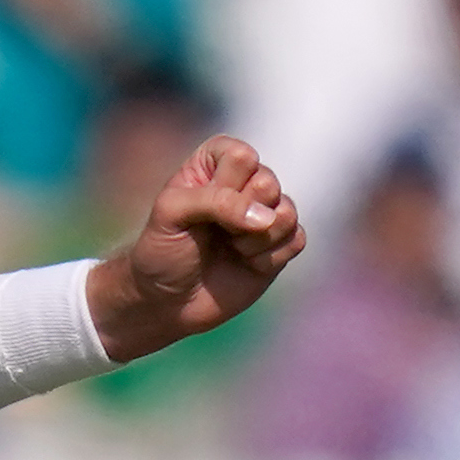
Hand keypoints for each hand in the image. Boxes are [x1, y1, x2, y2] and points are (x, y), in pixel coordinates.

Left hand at [91, 135, 304, 359]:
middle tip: (217, 232)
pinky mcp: (280, 245)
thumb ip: (216, 200)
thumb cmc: (162, 251)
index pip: (242, 156)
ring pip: (287, 211)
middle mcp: (245, 182)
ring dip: (256, 240)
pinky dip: (270, 258)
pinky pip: (296, 240)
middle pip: (268, 182)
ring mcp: (265, 214)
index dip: (225, 187)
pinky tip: (247, 264)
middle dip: (240, 216)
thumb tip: (269, 217)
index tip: (198, 208)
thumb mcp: (171, 213)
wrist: (168, 302)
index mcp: (216, 162)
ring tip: (231, 248)